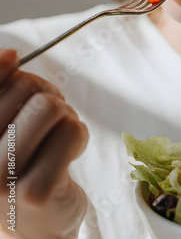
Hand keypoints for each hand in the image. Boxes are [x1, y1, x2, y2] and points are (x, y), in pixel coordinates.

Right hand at [0, 49, 88, 238]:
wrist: (34, 231)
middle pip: (25, 86)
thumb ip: (0, 92)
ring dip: (64, 116)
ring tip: (58, 136)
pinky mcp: (33, 192)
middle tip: (48, 117)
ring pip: (50, 106)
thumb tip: (10, 53)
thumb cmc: (18, 170)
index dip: (8, 67)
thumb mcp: (0, 129)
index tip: (17, 62)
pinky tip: (68, 155)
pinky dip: (79, 136)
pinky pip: (72, 130)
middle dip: (46, 93)